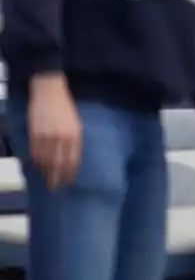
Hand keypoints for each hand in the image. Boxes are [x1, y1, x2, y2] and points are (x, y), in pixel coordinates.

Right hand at [27, 73, 81, 189]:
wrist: (50, 92)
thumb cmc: (65, 107)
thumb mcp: (76, 124)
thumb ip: (74, 141)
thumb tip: (70, 159)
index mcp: (75, 135)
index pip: (73, 161)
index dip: (70, 173)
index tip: (68, 182)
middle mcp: (61, 138)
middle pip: (59, 164)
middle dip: (57, 178)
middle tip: (55, 187)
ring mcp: (46, 136)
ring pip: (45, 160)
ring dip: (46, 172)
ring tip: (46, 180)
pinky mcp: (34, 133)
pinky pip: (35, 152)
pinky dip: (36, 161)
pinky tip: (38, 167)